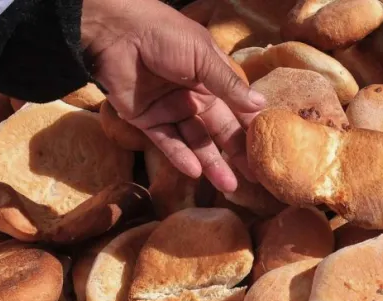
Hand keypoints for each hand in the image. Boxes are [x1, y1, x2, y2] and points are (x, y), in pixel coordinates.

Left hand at [81, 0, 266, 192]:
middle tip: (252, 179)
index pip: (235, 109)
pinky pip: (167, 143)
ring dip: (211, 163)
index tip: (265, 152)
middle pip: (217, 130)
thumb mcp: (203, 57)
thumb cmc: (165, 35)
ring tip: (228, 186)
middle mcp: (193, 97)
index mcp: (210, 78)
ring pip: (195, 142)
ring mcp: (170, 110)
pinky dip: (181, 157)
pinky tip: (196, 172)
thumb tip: (261, 106)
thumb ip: (230, 86)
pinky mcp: (147, 121)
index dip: (248, 130)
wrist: (116, 32)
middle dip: (234, 154)